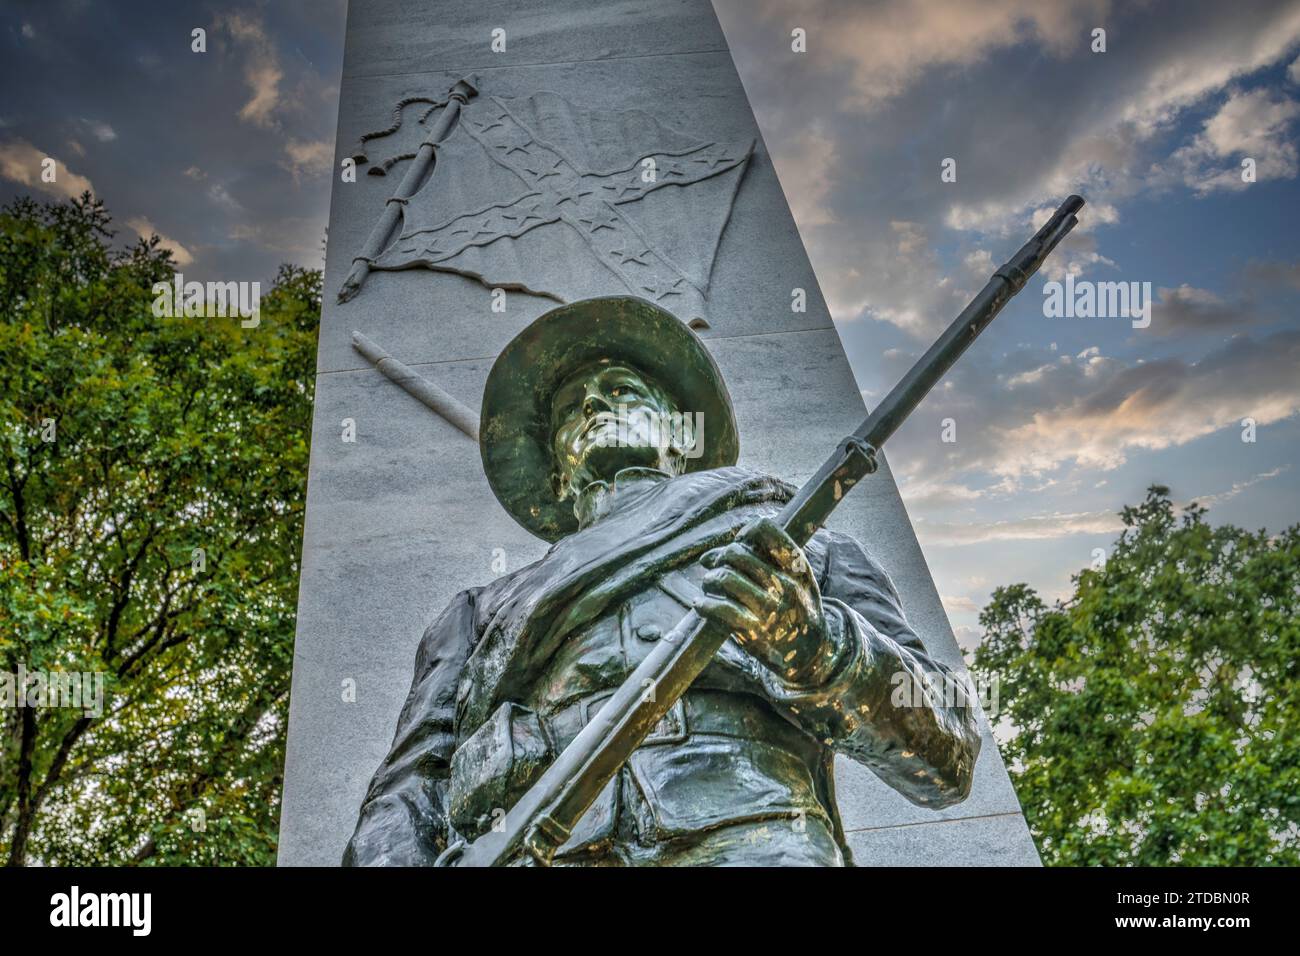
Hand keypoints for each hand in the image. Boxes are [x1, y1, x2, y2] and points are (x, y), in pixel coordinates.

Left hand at [695, 517, 830, 682]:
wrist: (811, 654)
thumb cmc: (797, 610)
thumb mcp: (794, 580)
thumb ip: (760, 561)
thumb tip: (707, 557)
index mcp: (796, 567)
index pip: (765, 530)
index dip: (745, 533)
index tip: (741, 545)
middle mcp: (784, 586)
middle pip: (735, 553)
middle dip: (721, 559)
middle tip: (718, 569)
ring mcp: (769, 610)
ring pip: (724, 578)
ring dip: (710, 580)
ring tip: (710, 586)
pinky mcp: (753, 632)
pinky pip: (719, 609)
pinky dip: (703, 604)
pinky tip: (702, 604)